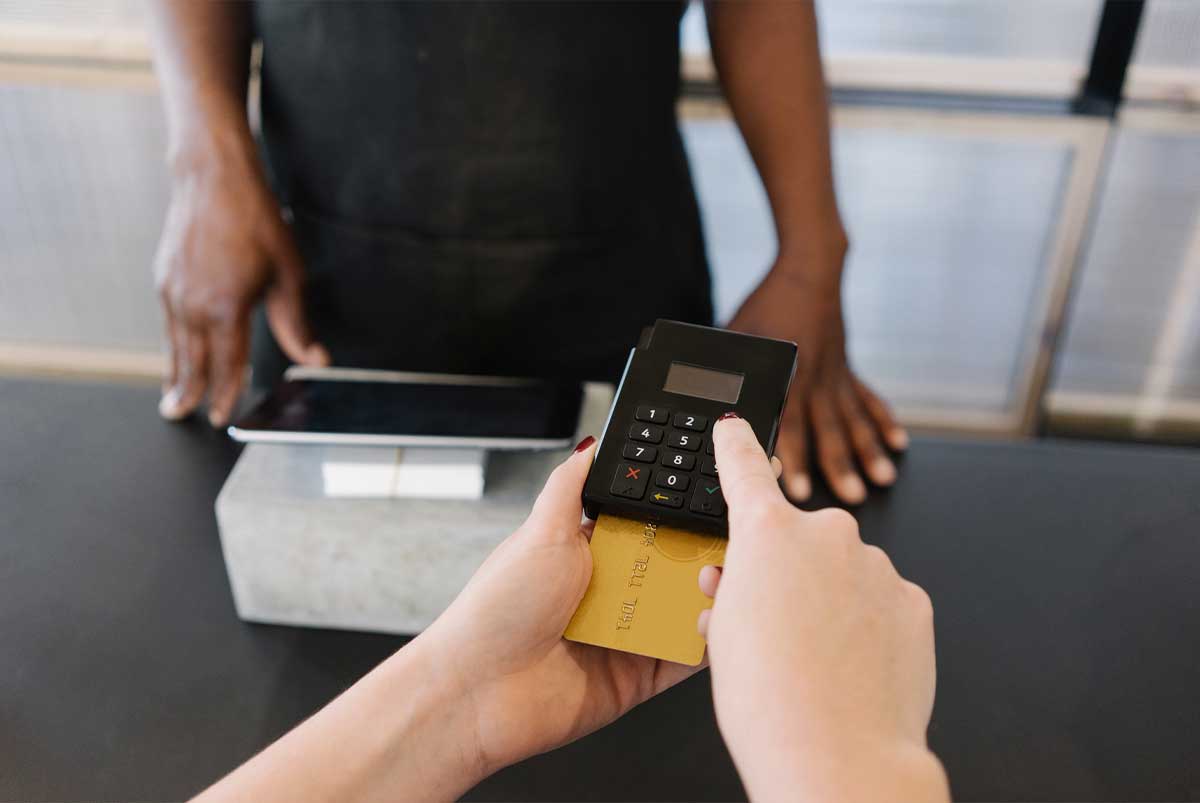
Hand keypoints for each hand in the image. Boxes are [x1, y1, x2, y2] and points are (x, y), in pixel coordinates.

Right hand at [153, 135, 327, 426]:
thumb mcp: (288, 274)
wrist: (213, 178)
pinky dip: (171, 347)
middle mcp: (193, 304)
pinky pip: (168, 325)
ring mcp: (173, 292)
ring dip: (175, 375)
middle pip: (193, 363)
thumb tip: (315, 358)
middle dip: (190, 394)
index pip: (226, 365)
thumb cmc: (256, 221)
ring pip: (175, 346)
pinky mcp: (164, 278)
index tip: (222, 417)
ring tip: (173, 400)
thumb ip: (296, 323)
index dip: (226, 394)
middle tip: (183, 417)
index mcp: (226, 308)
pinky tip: (174, 356)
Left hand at [415, 436, 705, 777]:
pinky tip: (715, 624)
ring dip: (707, 596)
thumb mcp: (540, 531)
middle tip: (727, 538)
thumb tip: (591, 443)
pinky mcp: (636, 680)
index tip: (707, 496)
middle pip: (670, 566)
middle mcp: (607, 594)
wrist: (477, 691)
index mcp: (586, 555)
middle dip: (699, 553)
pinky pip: (682, 661)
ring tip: (722, 578)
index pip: (643, 526)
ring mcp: (623, 638)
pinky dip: (703, 645)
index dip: (674, 514)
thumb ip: (570, 485)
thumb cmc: (497, 609)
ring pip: (683, 611)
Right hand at [699, 416, 947, 801]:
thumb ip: (736, 585)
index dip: (736, 444)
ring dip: (827, 602)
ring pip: (842, 574)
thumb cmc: (769, 701)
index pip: (744, 468)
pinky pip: (880, 602)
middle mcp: (826, 534)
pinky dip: (866, 625)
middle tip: (769, 624)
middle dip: (784, 571)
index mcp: (767, 533)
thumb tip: (743, 576)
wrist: (838, 756)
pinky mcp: (914, 600)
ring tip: (812, 661)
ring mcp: (877, 566)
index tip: (733, 426)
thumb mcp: (723, 631)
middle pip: (797, 540)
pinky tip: (850, 666)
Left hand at [729, 256, 906, 504]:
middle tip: (851, 496)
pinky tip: (897, 443)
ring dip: (868, 451)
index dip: (794, 458)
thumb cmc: (767, 304)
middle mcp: (816, 379)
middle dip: (840, 465)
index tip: (800, 488)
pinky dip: (883, 420)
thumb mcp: (738, 336)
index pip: (789, 424)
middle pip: (829, 429)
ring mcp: (836, 375)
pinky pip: (869, 398)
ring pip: (855, 419)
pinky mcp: (848, 369)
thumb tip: (713, 409)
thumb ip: (731, 372)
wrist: (808, 272)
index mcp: (787, 374)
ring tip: (881, 479)